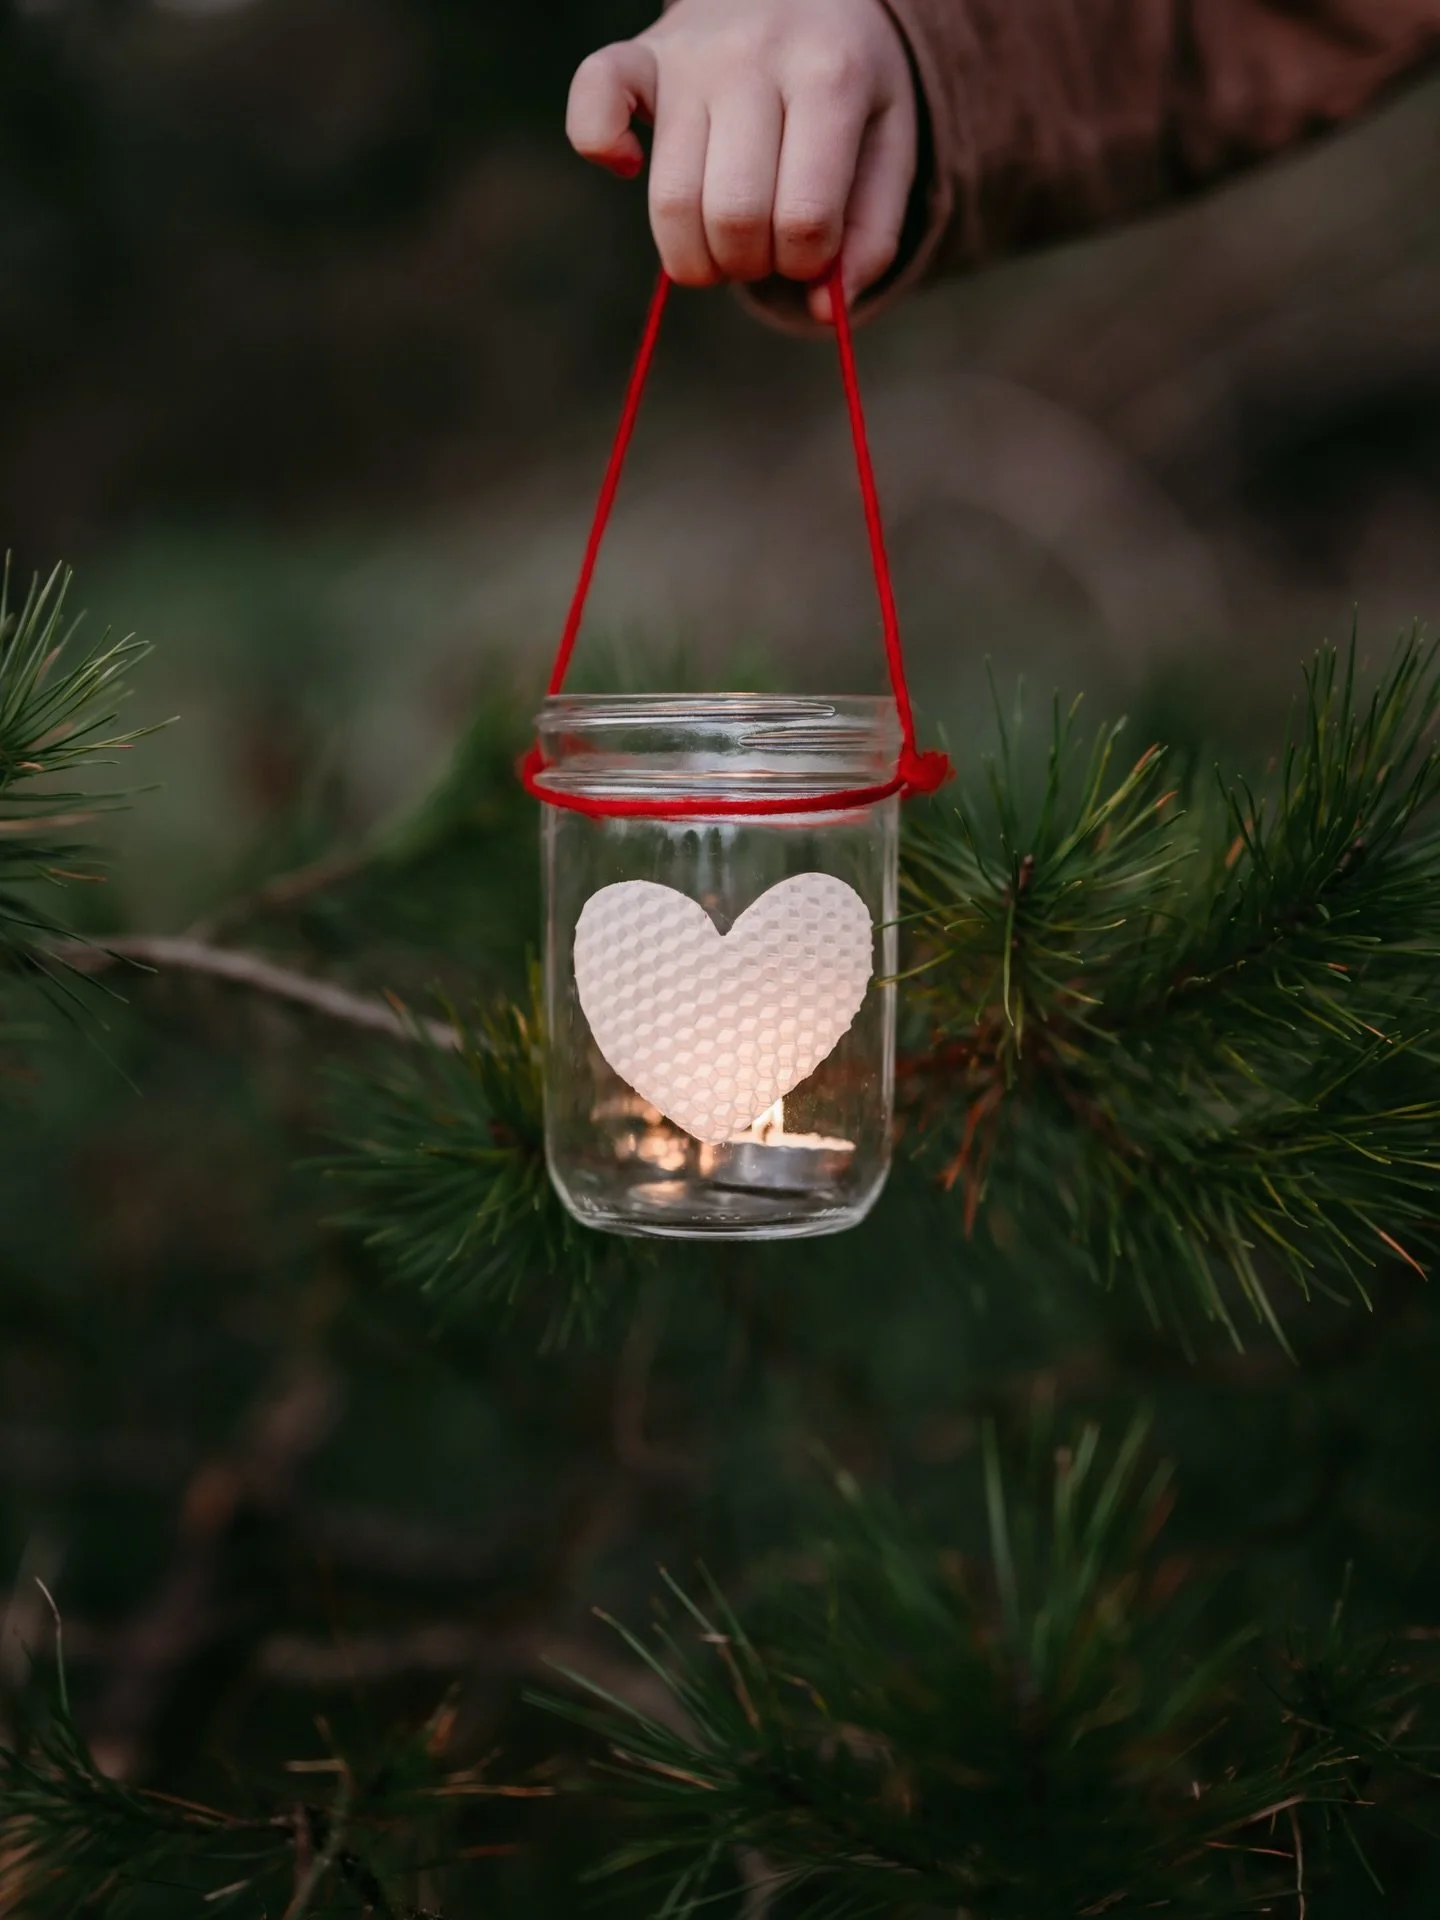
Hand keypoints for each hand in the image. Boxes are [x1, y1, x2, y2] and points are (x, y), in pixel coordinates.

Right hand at [567, 0, 917, 322]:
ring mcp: (689, 55)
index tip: (813, 249)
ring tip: (722, 235)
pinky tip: (630, 166)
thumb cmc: (850, 85)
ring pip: (671, 202)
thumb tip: (826, 314)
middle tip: (765, 246)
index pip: (804, 218)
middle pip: (734, 216)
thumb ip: (871, 237)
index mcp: (830, 76)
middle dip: (751, 264)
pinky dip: (600, 149)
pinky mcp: (637, 55)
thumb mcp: (889, 149)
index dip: (808, 263)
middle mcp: (753, 59)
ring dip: (696, 255)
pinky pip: (592, 105)